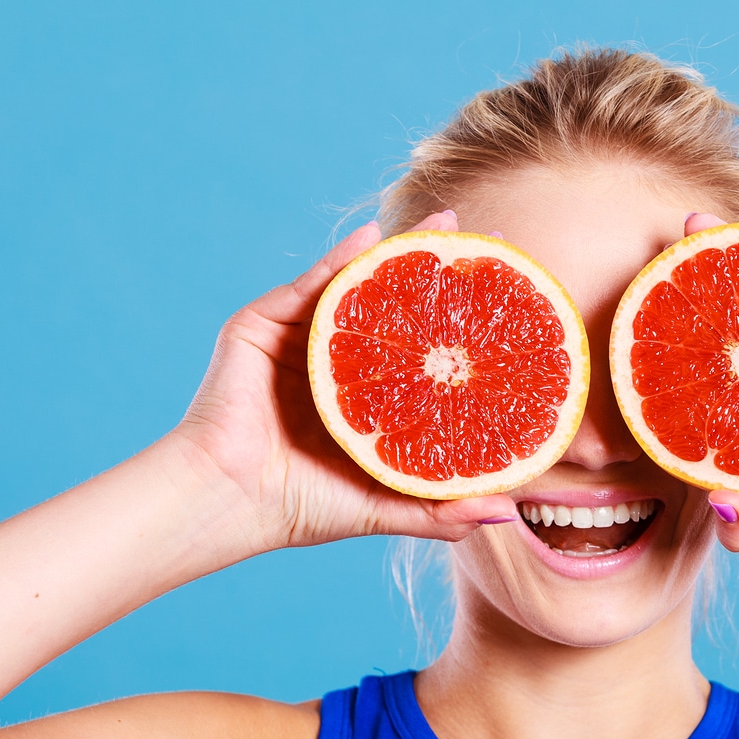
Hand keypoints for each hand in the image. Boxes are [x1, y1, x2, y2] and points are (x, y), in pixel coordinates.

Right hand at [170, 211, 516, 552]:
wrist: (229, 499)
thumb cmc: (302, 508)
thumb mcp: (385, 508)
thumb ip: (441, 511)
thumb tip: (507, 513)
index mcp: (364, 401)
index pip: (419, 354)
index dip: (459, 328)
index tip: (509, 303)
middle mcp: (334, 365)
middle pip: (394, 311)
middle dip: (436, 277)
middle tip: (483, 246)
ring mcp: (297, 341)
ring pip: (355, 288)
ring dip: (397, 252)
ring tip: (444, 225)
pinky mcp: (261, 326)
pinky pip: (308, 284)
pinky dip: (340, 258)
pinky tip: (373, 236)